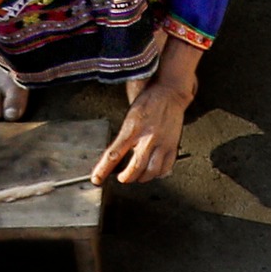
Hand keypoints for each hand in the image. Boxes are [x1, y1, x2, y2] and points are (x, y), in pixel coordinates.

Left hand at [90, 47, 199, 186]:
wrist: (169, 93)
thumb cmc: (148, 102)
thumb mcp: (129, 117)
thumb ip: (124, 137)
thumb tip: (115, 156)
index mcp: (133, 129)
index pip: (114, 154)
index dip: (103, 169)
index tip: (97, 178)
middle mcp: (148, 138)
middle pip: (135, 168)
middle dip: (126, 177)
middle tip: (122, 177)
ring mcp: (162, 143)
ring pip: (151, 171)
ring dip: (141, 177)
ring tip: (136, 175)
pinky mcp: (173, 146)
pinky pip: (165, 168)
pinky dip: (158, 174)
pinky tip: (152, 171)